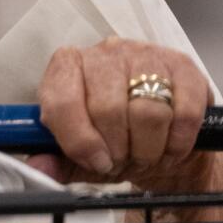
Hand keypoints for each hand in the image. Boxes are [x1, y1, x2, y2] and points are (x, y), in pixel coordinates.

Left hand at [35, 38, 213, 191]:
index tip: (96, 162)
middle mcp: (104, 53)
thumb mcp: (80, 155)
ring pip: (148, 112)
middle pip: (108, 109)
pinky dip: (178, 141)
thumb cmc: (115, 140)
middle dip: (117, 149)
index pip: (62, 100)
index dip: (79, 140)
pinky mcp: (183, 66)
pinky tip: (170, 147)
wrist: (162, 136)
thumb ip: (56, 161)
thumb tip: (38, 168)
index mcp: (68, 66)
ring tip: (145, 155)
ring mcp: (146, 55)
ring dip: (148, 148)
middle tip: (122, 160)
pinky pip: (184, 112)